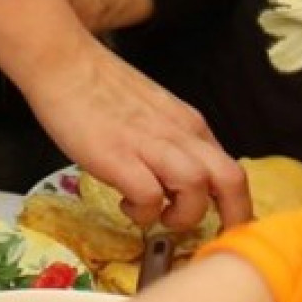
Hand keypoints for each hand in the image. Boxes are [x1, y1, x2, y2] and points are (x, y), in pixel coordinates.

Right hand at [0, 0, 247, 228]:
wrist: (65, 62)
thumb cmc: (101, 88)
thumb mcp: (154, 114)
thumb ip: (172, 143)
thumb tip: (180, 180)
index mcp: (190, 126)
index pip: (232, 169)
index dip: (237, 205)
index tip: (225, 225)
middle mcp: (180, 134)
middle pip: (232, 180)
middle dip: (232, 218)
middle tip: (212, 238)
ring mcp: (150, 145)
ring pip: (198, 189)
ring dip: (182, 216)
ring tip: (158, 216)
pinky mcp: (119, 157)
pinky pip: (150, 197)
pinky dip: (144, 211)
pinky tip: (126, 203)